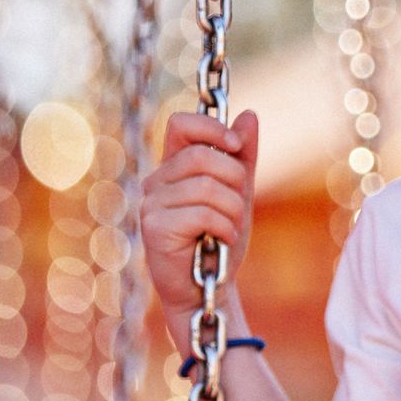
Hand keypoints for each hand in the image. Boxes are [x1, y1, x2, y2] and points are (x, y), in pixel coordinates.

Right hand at [140, 110, 258, 340]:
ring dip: (233, 210)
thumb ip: (243, 155)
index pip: (181, 123)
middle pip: (202, 156)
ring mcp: (151, 204)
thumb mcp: (239, 190)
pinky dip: (225, 227)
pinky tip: (222, 240)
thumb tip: (248, 115)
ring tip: (230, 227)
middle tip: (237, 205)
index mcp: (174, 166)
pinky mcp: (155, 229)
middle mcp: (157, 181)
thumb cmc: (220, 236)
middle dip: (234, 179)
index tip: (236, 145)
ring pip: (207, 187)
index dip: (211, 127)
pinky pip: (203, 213)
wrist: (208, 285)